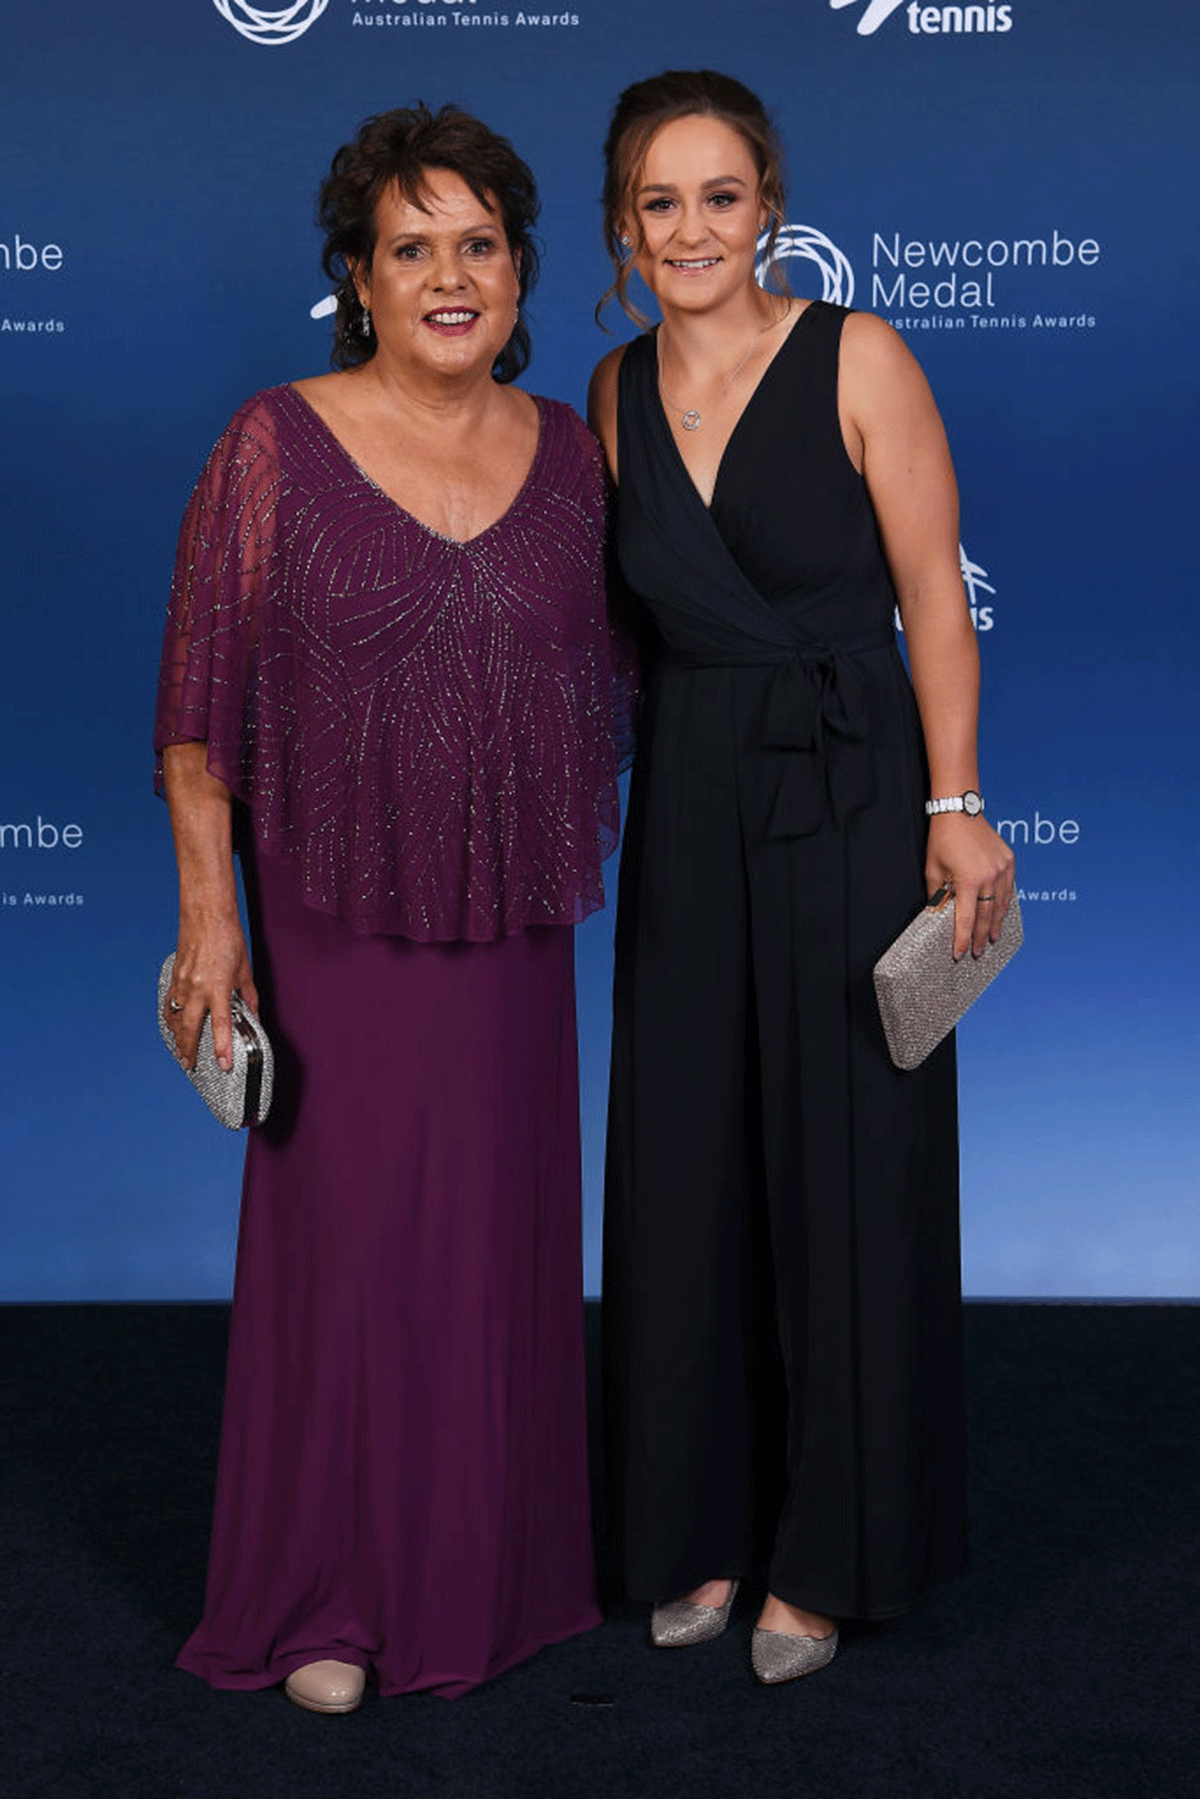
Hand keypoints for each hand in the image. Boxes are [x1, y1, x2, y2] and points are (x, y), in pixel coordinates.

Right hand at [164, 915, 257, 1071]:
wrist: (205, 914)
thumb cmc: (228, 938)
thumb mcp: (244, 970)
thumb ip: (248, 997)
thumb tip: (254, 1017)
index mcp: (218, 987)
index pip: (221, 1026)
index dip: (221, 1048)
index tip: (223, 1064)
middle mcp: (197, 988)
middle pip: (190, 1028)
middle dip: (189, 1049)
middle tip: (189, 1064)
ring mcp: (182, 982)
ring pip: (176, 1017)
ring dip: (178, 1036)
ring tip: (181, 1050)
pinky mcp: (175, 976)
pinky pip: (170, 1003)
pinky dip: (171, 1017)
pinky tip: (173, 1025)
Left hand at [925, 814, 1015, 960]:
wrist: (960, 812)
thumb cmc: (943, 840)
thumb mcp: (933, 869)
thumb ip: (937, 895)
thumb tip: (938, 915)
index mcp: (969, 880)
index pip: (966, 919)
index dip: (962, 939)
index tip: (960, 954)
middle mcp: (990, 876)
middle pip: (986, 916)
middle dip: (980, 937)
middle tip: (977, 952)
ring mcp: (1002, 869)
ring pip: (1001, 904)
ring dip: (995, 923)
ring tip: (991, 938)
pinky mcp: (1009, 861)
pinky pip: (1008, 889)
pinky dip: (1004, 904)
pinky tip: (999, 914)